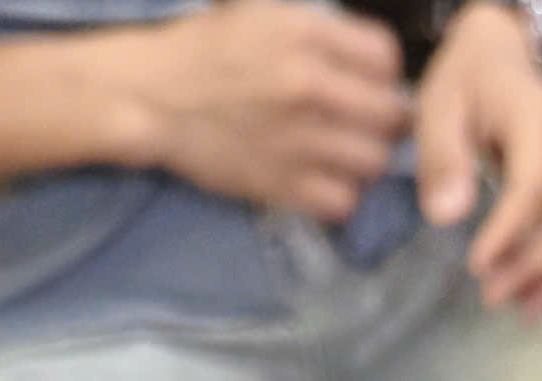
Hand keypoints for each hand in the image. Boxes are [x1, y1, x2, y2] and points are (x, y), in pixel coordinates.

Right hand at [118, 0, 409, 220]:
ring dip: (365, 159)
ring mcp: (295, 139)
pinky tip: (326, 182)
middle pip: (390, 115)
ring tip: (348, 154)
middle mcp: (307, 86)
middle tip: (367, 124)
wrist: (151, 96)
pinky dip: (340, 195)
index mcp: (305, 35)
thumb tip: (369, 57)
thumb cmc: (205, 49)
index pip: (386, 57)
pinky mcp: (277, 184)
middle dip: (385, 119)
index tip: (370, 83)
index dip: (384, 72)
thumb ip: (320, 30)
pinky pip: (341, 202)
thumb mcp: (263, 11)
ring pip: (372, 162)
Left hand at [415, 1, 541, 317]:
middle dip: (533, 266)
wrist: (497, 60)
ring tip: (522, 310)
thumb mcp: (436, 109)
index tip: (477, 267)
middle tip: (491, 298)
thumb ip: (441, 159)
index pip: (533, 183)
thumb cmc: (462, 86)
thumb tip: (448, 217)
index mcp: (533, 113)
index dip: (509, 232)